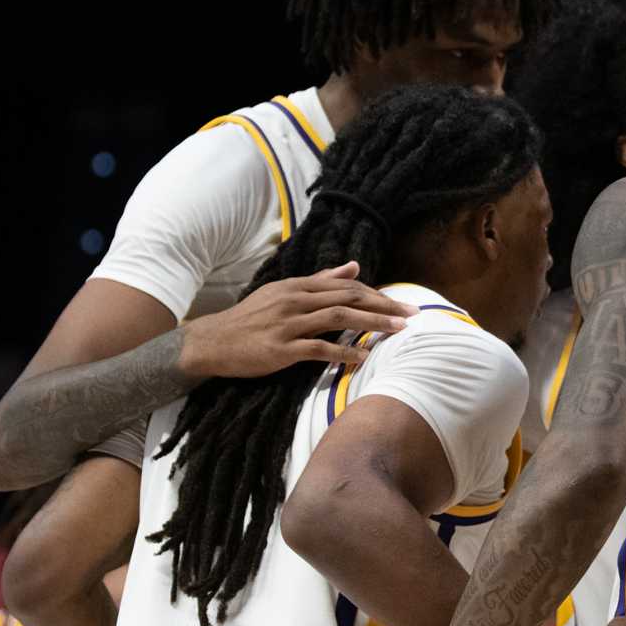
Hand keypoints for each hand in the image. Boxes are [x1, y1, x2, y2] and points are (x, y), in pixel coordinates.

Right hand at [179, 263, 413, 378]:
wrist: (213, 341)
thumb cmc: (251, 319)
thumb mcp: (284, 292)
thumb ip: (321, 280)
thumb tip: (354, 266)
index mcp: (298, 286)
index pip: (346, 286)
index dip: (377, 294)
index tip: (401, 304)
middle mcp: (295, 300)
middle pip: (348, 298)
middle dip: (384, 306)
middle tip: (412, 315)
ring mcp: (288, 324)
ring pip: (338, 319)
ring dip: (372, 324)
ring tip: (397, 331)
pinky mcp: (280, 349)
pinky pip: (317, 349)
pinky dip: (342, 353)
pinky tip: (362, 358)